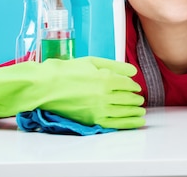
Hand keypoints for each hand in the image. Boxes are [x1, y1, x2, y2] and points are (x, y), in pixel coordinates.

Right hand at [0, 56, 145, 128]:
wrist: (46, 86)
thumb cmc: (67, 71)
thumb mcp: (92, 62)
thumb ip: (115, 65)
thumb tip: (133, 71)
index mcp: (105, 78)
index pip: (127, 84)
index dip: (133, 86)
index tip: (135, 87)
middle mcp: (104, 95)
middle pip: (127, 98)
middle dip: (135, 99)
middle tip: (139, 100)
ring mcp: (98, 109)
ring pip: (123, 112)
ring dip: (135, 112)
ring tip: (141, 112)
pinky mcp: (91, 119)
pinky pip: (114, 124)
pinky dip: (127, 124)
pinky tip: (135, 123)